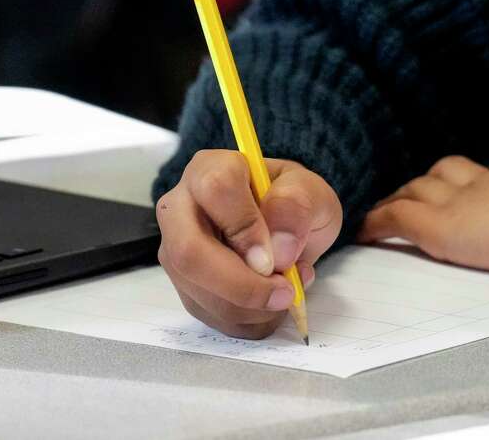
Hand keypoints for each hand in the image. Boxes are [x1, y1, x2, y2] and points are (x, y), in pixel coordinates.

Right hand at [155, 150, 341, 338]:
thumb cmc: (293, 201)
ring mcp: (176, 249)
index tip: (277, 258)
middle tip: (284, 294)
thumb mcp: (311, 191)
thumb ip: (298, 206)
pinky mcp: (185, 284)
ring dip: (250, 307)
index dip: (245, 227)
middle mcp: (182, 207)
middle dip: (240, 285)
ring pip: (198, 290)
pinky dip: (248, 320)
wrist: (286, 225)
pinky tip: (271, 304)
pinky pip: (209, 314)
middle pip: (188, 251)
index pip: (215, 190)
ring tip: (286, 293)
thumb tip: (278, 249)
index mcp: (211, 169)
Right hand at [359, 156, 488, 274]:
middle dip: (398, 195)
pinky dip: (484, 175)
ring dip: (433, 177)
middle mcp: (464, 196)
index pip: (400, 214)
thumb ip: (439, 240)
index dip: (377, 220)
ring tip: (429, 186)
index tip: (363, 228)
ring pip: (451, 169)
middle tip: (389, 205)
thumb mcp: (468, 260)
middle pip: (420, 187)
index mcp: (446, 223)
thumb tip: (417, 230)